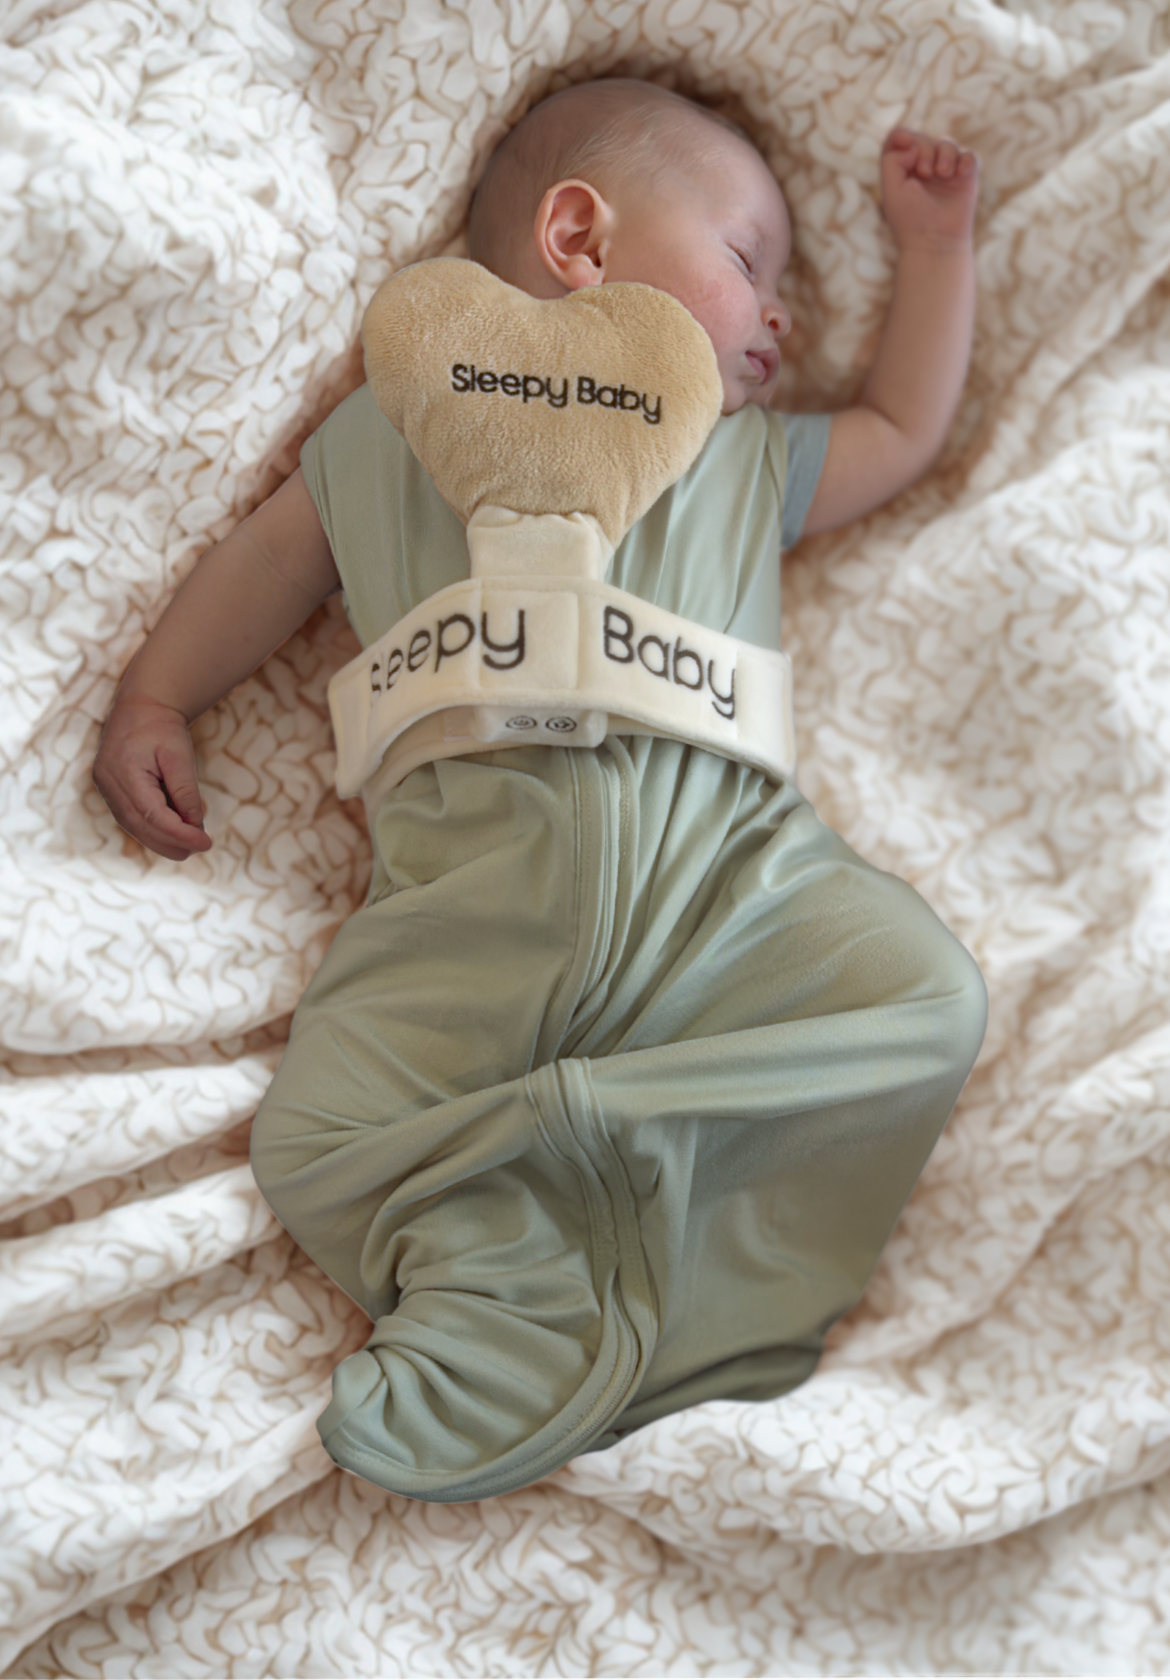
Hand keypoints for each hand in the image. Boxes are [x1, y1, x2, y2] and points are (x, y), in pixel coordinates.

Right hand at [92, 695, 213, 861]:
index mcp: (123, 773)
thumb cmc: (161, 726)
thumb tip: (195, 824)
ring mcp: (105, 789)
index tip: (205, 842)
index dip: (179, 834)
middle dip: (171, 843)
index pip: (153, 815)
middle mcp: (108, 784)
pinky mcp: (110, 790)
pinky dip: (152, 829)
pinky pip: (130, 818)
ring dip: (161, 841)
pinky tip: (173, 835)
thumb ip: (185, 789)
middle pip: (140, 826)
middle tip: (200, 848)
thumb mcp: (179, 754)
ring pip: (133, 826)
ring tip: (189, 847)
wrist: (139, 707)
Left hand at [881, 128, 978, 251]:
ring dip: (946, 153)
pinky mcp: (965, 177)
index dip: (903, 137)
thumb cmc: (910, 219)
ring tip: (944, 174)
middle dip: (925, 150)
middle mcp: (923, 168)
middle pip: (924, 138)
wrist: (935, 242)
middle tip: (925, 173)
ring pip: (947, 143)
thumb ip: (892, 158)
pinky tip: (958, 174)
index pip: (901, 139)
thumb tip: (911, 142)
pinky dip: (965, 159)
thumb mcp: (892, 188)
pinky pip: (969, 155)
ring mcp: (945, 172)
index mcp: (902, 170)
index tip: (907, 147)